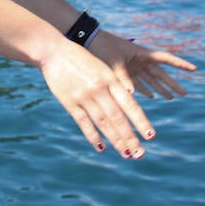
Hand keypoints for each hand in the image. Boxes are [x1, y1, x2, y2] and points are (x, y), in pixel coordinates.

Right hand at [38, 39, 164, 158]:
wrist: (54, 51)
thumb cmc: (81, 59)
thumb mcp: (102, 68)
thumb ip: (114, 87)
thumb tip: (128, 111)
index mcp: (110, 79)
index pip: (129, 104)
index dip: (141, 121)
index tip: (150, 136)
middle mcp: (98, 88)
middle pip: (118, 117)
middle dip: (130, 137)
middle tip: (140, 154)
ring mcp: (83, 96)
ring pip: (103, 122)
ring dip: (115, 140)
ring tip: (126, 154)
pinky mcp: (69, 102)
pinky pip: (83, 122)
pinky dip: (93, 136)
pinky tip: (102, 148)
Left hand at [88, 30, 195, 99]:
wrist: (88, 41)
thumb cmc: (103, 47)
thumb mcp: (114, 62)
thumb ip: (123, 78)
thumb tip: (132, 95)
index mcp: (142, 53)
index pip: (165, 59)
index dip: (180, 64)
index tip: (194, 69)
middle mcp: (140, 60)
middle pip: (160, 74)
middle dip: (172, 84)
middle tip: (185, 94)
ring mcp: (133, 66)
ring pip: (151, 80)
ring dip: (160, 89)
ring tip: (171, 98)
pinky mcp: (125, 71)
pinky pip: (138, 82)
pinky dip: (145, 89)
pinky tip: (152, 96)